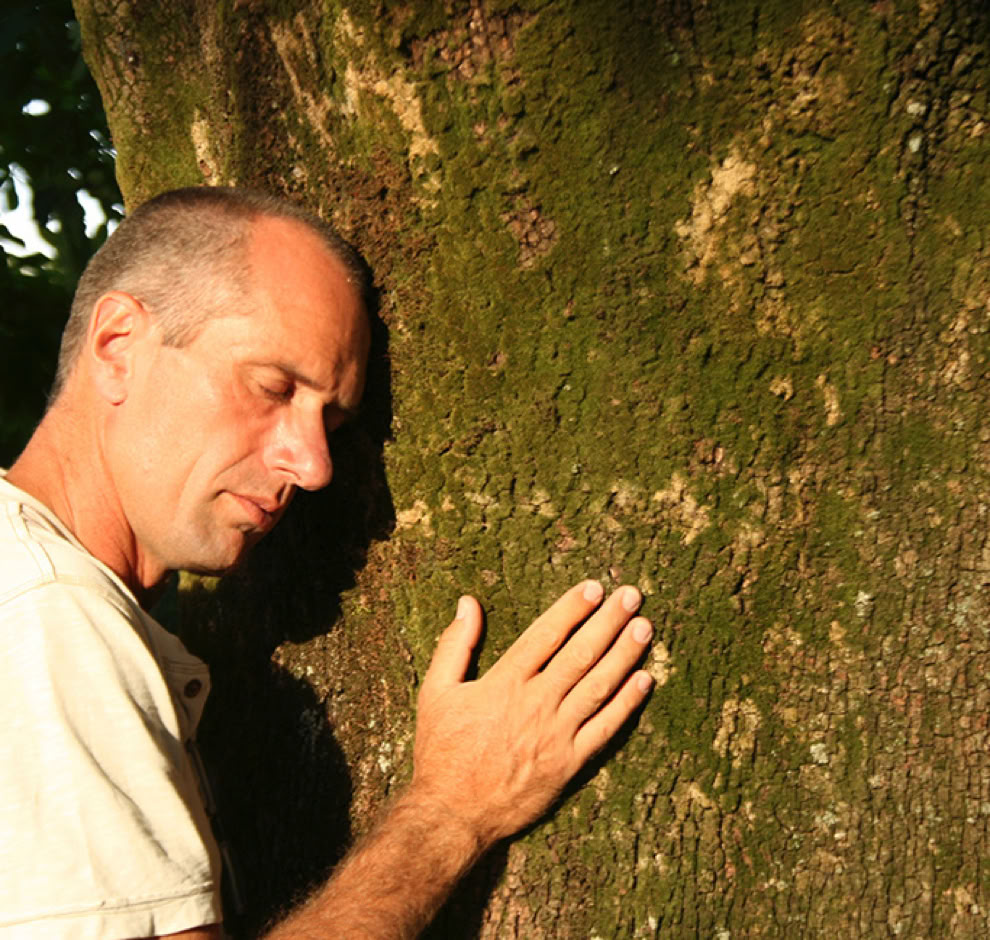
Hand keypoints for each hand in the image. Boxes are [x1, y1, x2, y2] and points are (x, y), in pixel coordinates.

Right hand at [411, 580, 653, 848]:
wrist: (452, 814)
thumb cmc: (441, 751)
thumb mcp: (436, 691)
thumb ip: (455, 644)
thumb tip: (468, 602)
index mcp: (505, 682)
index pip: (547, 634)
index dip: (573, 608)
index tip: (594, 587)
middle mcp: (536, 703)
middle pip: (580, 654)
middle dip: (609, 621)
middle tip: (632, 595)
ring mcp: (556, 734)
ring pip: (599, 686)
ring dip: (624, 654)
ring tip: (644, 627)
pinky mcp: (569, 764)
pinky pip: (605, 728)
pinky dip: (627, 704)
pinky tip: (645, 680)